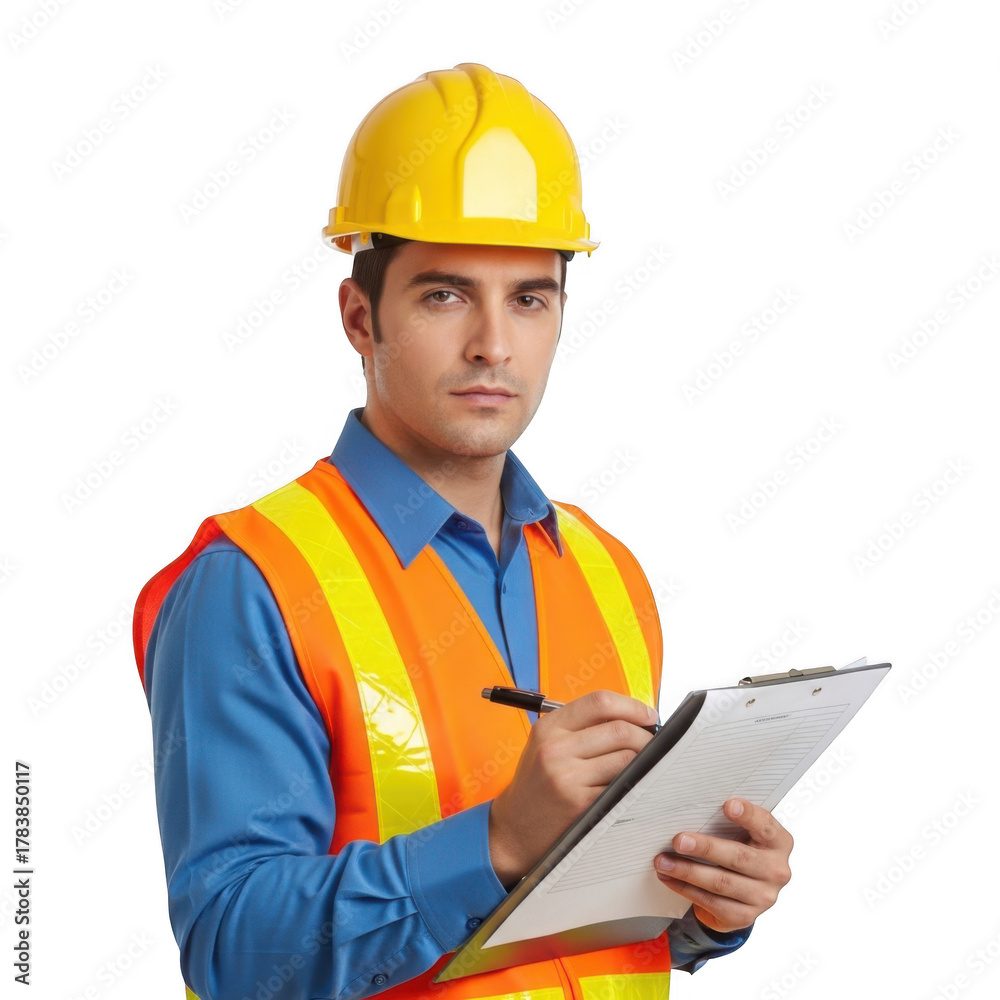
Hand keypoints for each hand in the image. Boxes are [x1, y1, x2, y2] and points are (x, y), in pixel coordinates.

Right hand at [489, 690, 657, 886]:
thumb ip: (582, 726)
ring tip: (641, 766)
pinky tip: (631, 785)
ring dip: (644, 761)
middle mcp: (556, 749)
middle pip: (620, 730)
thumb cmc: (537, 783)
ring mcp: (568, 778)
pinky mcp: (582, 804)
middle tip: (651, 744)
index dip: (631, 706)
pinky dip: (634, 783)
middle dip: (645, 736)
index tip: (647, 714)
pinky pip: (623, 786)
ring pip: (627, 758)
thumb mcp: (546, 744)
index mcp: (549, 727)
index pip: (599, 702)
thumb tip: (633, 717)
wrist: (514, 828)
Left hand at [653, 798, 792, 933]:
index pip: (766, 826)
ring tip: (663, 861)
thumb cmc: (739, 850)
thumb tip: (693, 811)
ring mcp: (763, 897)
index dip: (748, 815)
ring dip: (687, 871)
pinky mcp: (744, 916)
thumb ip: (729, 824)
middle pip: (738, 857)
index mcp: (779, 843)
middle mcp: (776, 871)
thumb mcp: (742, 834)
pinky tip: (670, 878)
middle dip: (705, 848)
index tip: (727, 805)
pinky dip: (686, 889)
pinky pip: (711, 902)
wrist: (742, 894)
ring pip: (721, 883)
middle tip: (678, 840)